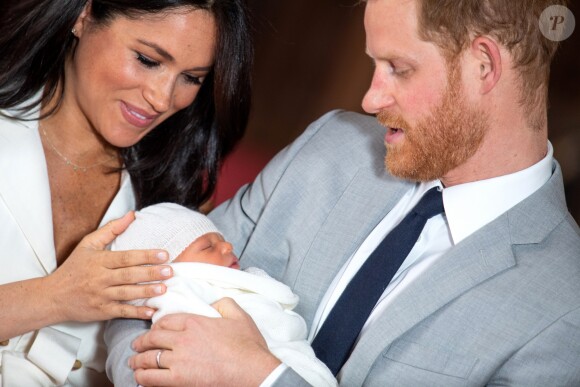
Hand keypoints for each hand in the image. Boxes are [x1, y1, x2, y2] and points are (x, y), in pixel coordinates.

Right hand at [46, 212, 172, 321]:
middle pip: (129, 275)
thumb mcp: (88, 244)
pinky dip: (136, 312)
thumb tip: (132, 215)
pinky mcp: (101, 311)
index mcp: (99, 261)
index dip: (146, 256)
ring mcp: (100, 296)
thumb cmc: (74, 268)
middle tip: (170, 271)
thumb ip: (111, 229)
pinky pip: (121, 312)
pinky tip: (150, 311)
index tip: (164, 254)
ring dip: (146, 292)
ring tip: (164, 288)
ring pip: (126, 293)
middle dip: (150, 273)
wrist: (53, 297)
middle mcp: (100, 278)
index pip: (126, 257)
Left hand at [130, 298, 281, 386]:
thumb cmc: (248, 346)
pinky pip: (152, 377)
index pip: (166, 320)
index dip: (156, 325)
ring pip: (149, 358)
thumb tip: (214, 302)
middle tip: (137, 345)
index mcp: (195, 322)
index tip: (154, 330)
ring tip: (134, 362)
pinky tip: (140, 377)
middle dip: (142, 342)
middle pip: (153, 338)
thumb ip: (224, 303)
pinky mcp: (178, 379)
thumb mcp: (239, 316)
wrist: (253, 371)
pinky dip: (142, 377)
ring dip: (138, 360)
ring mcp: (179, 360)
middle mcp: (183, 339)